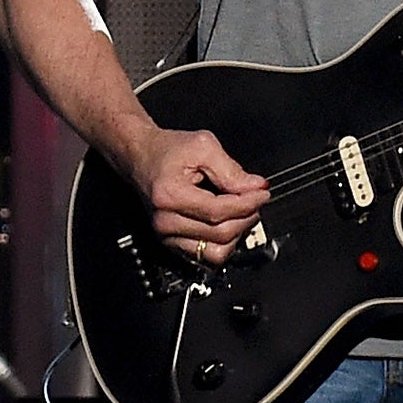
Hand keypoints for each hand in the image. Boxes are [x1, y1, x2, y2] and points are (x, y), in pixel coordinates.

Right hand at [113, 121, 269, 263]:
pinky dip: (222, 243)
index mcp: (170, 195)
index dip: (247, 203)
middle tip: (255, 201)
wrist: (140, 157)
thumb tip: (256, 187)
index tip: (262, 193)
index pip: (219, 211)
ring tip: (241, 214)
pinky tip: (227, 224)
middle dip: (246, 218)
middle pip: (220, 233)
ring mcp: (166, 236)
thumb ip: (231, 170)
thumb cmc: (166, 150)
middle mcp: (165, 221)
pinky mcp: (170, 243)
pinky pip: (205, 256)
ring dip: (236, 235)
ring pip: (215, 252)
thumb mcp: (202, 146)